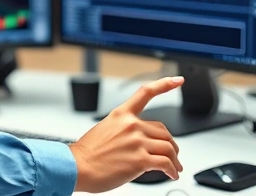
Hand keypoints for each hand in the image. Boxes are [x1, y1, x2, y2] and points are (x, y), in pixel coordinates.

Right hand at [69, 77, 184, 192]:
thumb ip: (123, 130)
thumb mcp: (104, 130)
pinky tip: (171, 174)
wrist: (77, 167)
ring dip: (175, 160)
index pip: (146, 93)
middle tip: (173, 155)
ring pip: (168, 147)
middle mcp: (131, 125)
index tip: (177, 80)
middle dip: (171, 145)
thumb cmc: (87, 153)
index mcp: (121, 114)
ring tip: (175, 167)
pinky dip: (172, 170)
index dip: (164, 84)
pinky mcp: (140, 160)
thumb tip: (138, 141)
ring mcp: (137, 142)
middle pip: (164, 131)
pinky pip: (166, 163)